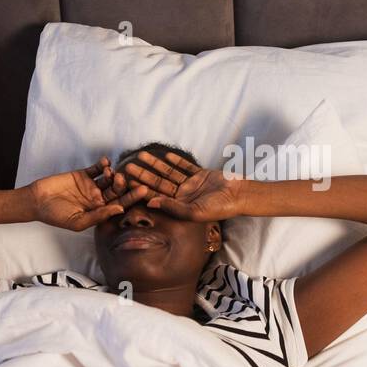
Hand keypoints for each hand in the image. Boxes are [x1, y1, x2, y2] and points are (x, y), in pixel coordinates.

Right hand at [28, 159, 147, 231]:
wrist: (37, 201)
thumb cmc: (56, 215)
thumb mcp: (77, 221)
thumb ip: (98, 215)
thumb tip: (120, 209)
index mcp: (100, 211)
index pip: (120, 204)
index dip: (132, 197)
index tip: (143, 191)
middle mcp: (98, 198)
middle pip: (117, 190)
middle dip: (124, 184)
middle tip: (128, 178)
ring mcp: (91, 185)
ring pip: (108, 178)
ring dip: (113, 174)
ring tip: (112, 172)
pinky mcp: (83, 174)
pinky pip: (96, 168)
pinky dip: (103, 164)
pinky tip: (106, 162)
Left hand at [122, 150, 243, 221]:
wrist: (239, 196)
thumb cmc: (218, 208)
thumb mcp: (194, 211)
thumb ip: (173, 207)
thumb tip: (151, 203)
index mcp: (179, 207)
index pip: (156, 197)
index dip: (141, 190)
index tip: (128, 183)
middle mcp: (182, 196)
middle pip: (158, 183)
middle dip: (143, 175)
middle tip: (127, 166)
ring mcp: (190, 184)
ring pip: (168, 173)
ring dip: (155, 164)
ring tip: (141, 155)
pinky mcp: (200, 175)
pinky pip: (185, 166)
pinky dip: (175, 160)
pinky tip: (163, 154)